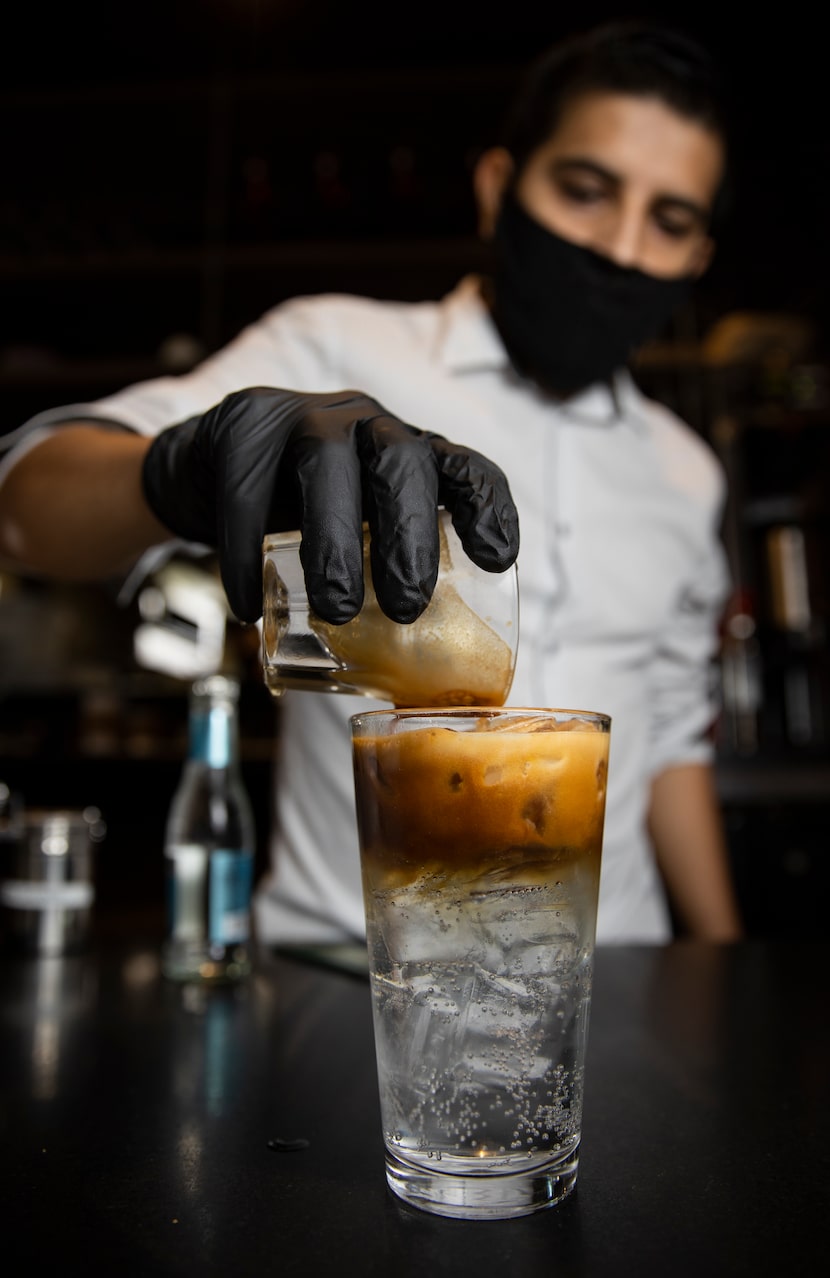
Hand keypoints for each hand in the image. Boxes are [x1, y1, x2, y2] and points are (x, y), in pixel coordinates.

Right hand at [141, 387, 518, 624]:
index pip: (463, 466)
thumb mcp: (360, 532)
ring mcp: (301, 419)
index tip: (497, 559)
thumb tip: (419, 681)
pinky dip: (246, 555)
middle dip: (409, 535)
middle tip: (407, 607)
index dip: (487, 507)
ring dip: (335, 542)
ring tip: (337, 611)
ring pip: (325, 465)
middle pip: (399, 461)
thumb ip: (386, 575)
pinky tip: (249, 606)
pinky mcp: (239, 431)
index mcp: (409, 454)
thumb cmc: (307, 514)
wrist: (211, 470)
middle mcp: (365, 424)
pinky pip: (244, 491)